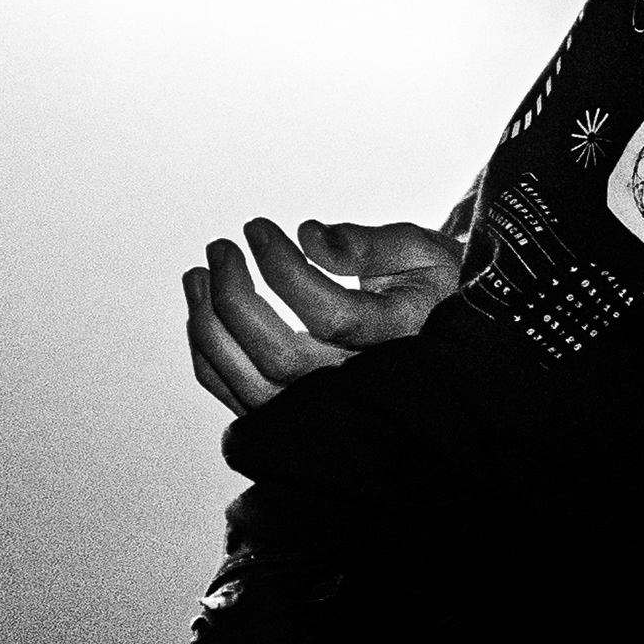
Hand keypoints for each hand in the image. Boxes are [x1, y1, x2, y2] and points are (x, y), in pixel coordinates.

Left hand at [183, 216, 463, 413]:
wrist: (445, 338)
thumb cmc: (429, 287)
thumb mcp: (420, 252)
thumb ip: (367, 244)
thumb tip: (307, 235)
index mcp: (399, 340)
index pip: (329, 314)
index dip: (282, 268)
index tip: (257, 227)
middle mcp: (362, 385)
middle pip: (281, 355)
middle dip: (236, 295)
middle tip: (221, 246)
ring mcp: (326, 408)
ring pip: (252, 383)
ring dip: (211, 327)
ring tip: (198, 274)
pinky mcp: (296, 416)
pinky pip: (239, 397)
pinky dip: (209, 358)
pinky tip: (203, 313)